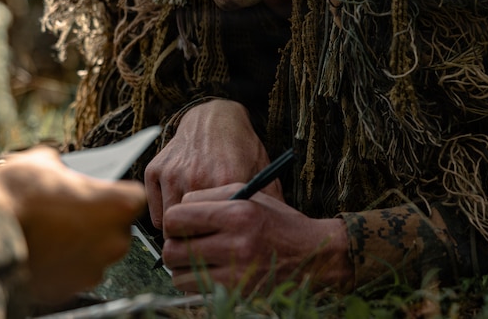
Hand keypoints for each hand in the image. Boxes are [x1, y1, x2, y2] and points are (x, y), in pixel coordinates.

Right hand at [0, 145, 145, 306]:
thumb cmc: (18, 195)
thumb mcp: (41, 161)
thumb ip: (61, 162)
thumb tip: (57, 162)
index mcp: (118, 206)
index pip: (135, 196)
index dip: (115, 192)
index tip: (99, 190)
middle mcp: (114, 241)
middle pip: (118, 228)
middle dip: (98, 219)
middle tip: (70, 210)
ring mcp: (94, 269)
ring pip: (96, 252)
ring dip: (82, 243)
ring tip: (53, 231)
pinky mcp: (71, 290)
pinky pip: (74, 272)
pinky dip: (63, 264)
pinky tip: (43, 250)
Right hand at [145, 99, 278, 228]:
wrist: (214, 117)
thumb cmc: (239, 146)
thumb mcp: (261, 170)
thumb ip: (269, 202)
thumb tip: (276, 235)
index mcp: (225, 180)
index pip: (215, 229)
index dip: (217, 241)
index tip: (219, 245)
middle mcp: (195, 176)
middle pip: (188, 230)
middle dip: (195, 238)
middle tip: (203, 237)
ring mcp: (172, 173)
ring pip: (168, 222)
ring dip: (179, 226)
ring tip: (193, 219)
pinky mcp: (155, 169)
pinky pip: (154, 210)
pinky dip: (164, 214)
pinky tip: (180, 205)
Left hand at [159, 184, 351, 292]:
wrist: (314, 256)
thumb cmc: (279, 223)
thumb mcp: (250, 196)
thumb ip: (212, 196)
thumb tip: (179, 207)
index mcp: (238, 213)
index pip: (178, 217)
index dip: (175, 220)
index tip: (181, 222)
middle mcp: (236, 243)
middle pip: (173, 248)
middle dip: (174, 244)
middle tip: (184, 242)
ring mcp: (236, 272)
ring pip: (178, 273)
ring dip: (181, 266)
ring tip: (197, 257)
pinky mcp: (237, 292)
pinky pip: (194, 289)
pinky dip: (193, 281)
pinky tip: (208, 271)